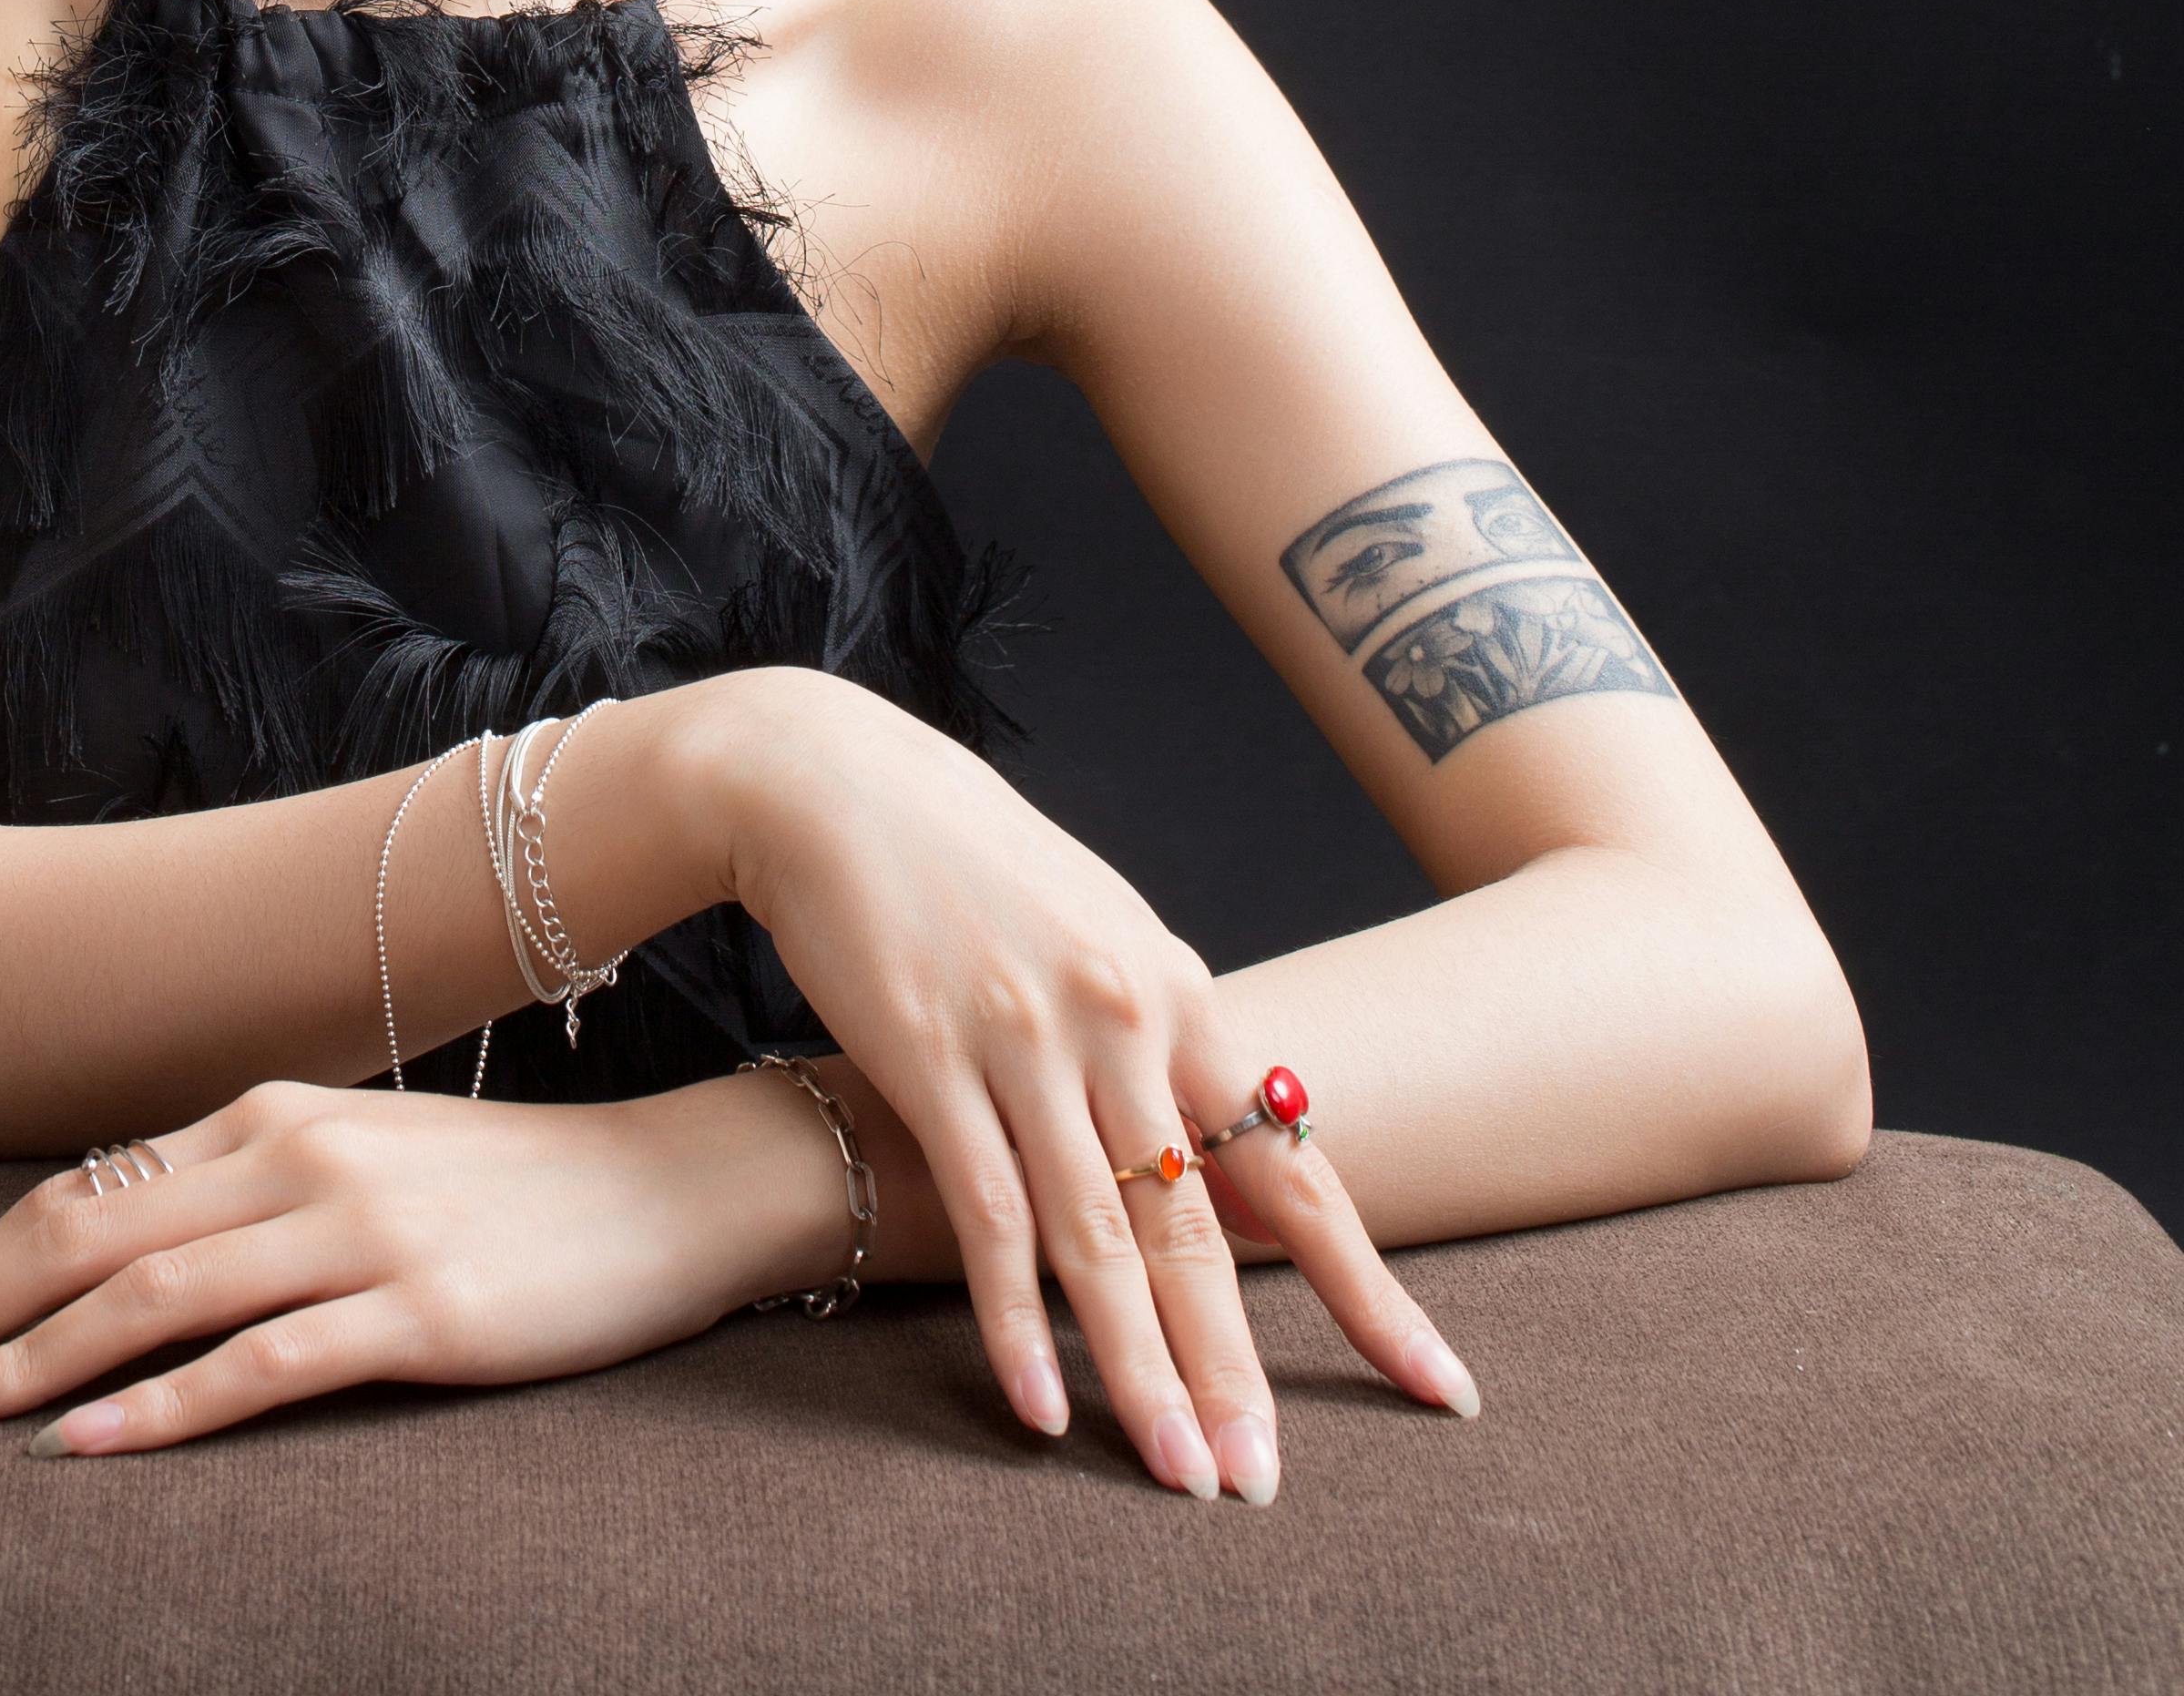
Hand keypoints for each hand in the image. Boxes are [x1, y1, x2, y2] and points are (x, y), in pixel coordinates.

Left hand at [0, 1072, 853, 1456]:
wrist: (670, 1190)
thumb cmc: (507, 1191)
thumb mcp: (360, 1162)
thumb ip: (246, 1193)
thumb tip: (118, 1248)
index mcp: (271, 1116)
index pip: (85, 1192)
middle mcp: (296, 1158)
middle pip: (91, 1236)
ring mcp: (357, 1232)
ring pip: (154, 1297)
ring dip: (29, 1360)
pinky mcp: (419, 1314)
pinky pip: (264, 1364)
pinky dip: (162, 1405)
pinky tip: (88, 1444)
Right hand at [716, 667, 1480, 1499]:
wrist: (832, 783)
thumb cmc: (967, 861)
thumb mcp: (1096, 927)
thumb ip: (1160, 1033)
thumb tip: (1231, 1142)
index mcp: (1174, 989)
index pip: (1293, 1166)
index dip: (1365, 1284)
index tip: (1435, 1383)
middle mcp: (1119, 1018)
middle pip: (1197, 1226)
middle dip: (1237, 1367)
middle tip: (1263, 1483)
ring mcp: (1026, 1040)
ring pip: (1100, 1239)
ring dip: (1141, 1371)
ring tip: (1179, 1474)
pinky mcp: (932, 1058)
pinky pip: (988, 1215)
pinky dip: (1015, 1320)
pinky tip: (1040, 1405)